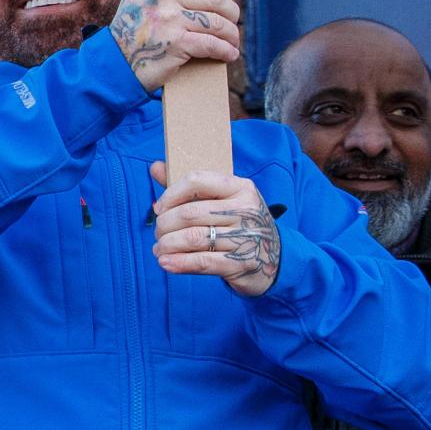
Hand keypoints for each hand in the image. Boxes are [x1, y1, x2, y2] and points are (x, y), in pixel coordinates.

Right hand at [107, 0, 242, 91]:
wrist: (115, 64)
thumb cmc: (134, 30)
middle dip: (231, 12)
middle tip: (233, 22)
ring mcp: (168, 18)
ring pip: (217, 22)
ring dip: (231, 33)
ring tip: (233, 41)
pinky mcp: (176, 43)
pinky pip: (213, 44)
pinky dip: (226, 50)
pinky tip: (229, 54)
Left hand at [151, 166, 281, 296]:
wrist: (275, 259)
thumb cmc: (238, 224)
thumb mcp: (223, 200)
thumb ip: (189, 186)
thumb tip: (155, 166)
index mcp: (240, 187)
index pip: (196, 180)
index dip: (170, 195)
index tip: (159, 208)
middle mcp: (246, 210)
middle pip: (189, 213)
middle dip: (164, 225)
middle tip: (158, 233)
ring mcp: (246, 237)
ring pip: (192, 238)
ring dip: (167, 245)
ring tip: (159, 249)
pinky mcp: (242, 263)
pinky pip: (202, 261)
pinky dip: (178, 263)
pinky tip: (165, 263)